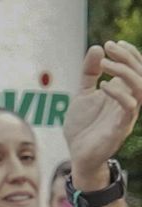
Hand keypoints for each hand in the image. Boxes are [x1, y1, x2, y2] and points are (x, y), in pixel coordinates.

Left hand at [65, 40, 141, 184]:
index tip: (111, 43)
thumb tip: (97, 48)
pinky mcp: (121, 128)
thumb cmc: (83, 126)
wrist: (78, 156)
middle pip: (141, 72)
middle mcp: (129, 100)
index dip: (129, 52)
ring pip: (141, 87)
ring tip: (105, 65)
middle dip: (126, 57)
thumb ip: (89, 74)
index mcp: (123, 92)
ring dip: (125, 72)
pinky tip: (103, 86)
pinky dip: (118, 93)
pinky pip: (129, 107)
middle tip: (108, 48)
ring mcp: (127, 114)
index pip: (137, 67)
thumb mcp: (83, 95)